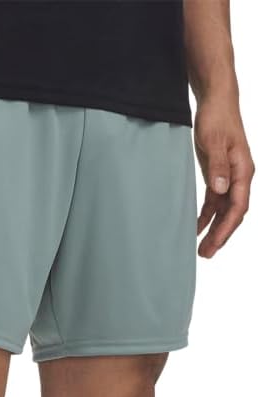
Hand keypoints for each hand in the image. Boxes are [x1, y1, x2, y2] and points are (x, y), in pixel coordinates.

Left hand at [194, 98, 253, 258]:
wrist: (216, 99)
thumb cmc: (217, 116)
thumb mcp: (213, 140)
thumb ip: (217, 166)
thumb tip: (222, 189)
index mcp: (243, 171)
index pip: (237, 207)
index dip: (226, 228)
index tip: (214, 243)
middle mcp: (239, 177)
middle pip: (232, 214)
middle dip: (220, 235)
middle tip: (205, 254)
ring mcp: (229, 177)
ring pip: (224, 211)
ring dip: (214, 229)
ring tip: (202, 249)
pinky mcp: (219, 175)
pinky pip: (215, 202)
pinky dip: (206, 216)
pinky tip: (196, 228)